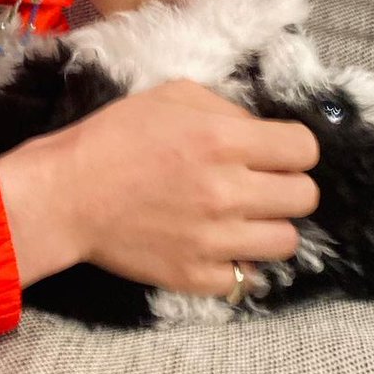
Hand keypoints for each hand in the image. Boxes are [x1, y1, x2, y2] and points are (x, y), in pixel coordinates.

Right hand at [52, 77, 319, 297]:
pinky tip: (218, 244)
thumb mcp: (173, 95)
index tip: (275, 151)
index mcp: (223, 140)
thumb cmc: (116, 135)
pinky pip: (248, 277)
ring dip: (270, 225)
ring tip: (243, 216)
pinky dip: (238, 262)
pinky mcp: (196, 276)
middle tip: (259, 182)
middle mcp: (227, 191)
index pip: (304, 149)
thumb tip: (261, 131)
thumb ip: (226, 108)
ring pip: (287, 242)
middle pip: (305, 197)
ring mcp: (214, 239)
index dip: (293, 148)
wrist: (67, 194)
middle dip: (287, 185)